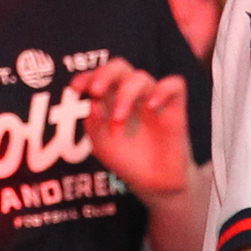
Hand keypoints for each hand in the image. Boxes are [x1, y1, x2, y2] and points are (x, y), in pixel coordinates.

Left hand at [73, 59, 195, 199]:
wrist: (154, 183)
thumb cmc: (127, 160)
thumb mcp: (102, 146)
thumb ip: (94, 125)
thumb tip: (92, 104)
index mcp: (111, 100)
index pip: (99, 77)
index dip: (86, 76)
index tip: (75, 89)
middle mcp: (132, 95)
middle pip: (119, 67)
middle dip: (105, 74)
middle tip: (96, 91)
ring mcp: (153, 100)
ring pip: (141, 77)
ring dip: (125, 94)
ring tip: (118, 120)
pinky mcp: (175, 109)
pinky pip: (175, 84)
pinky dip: (162, 90)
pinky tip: (151, 106)